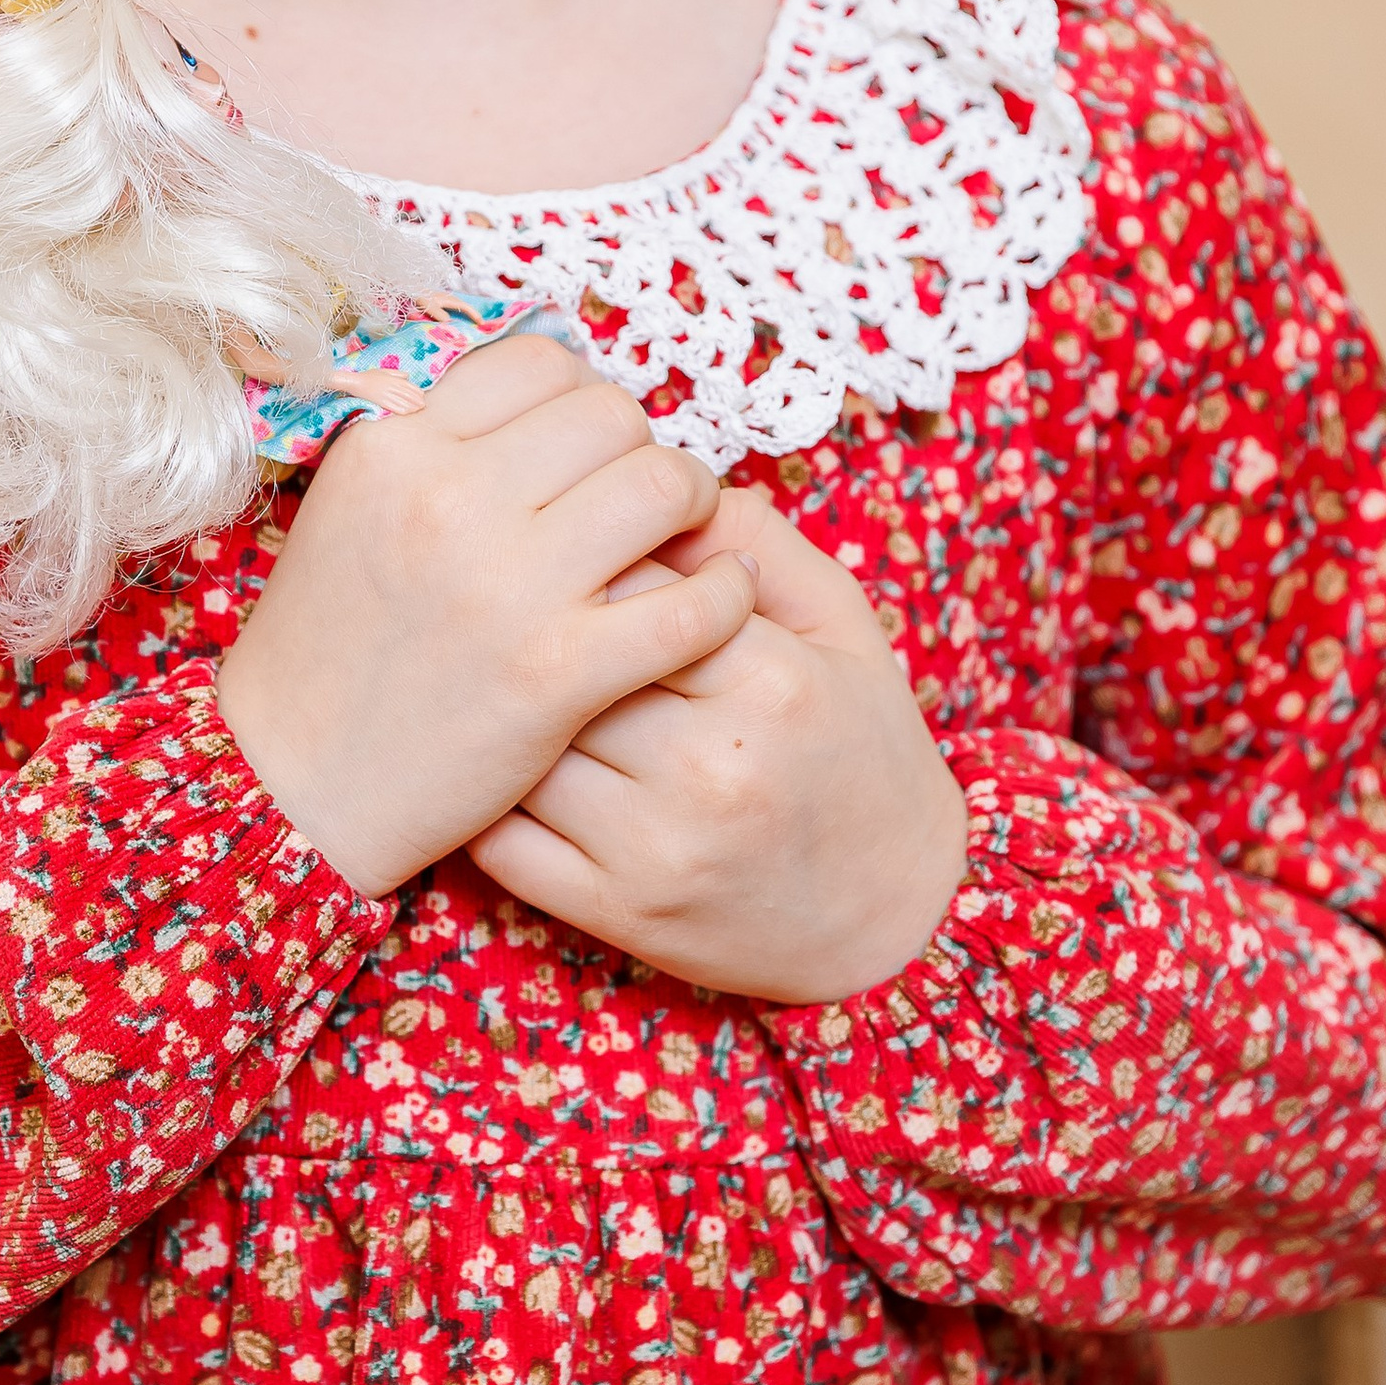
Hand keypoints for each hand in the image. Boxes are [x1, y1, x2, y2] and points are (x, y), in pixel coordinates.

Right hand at [217, 336, 758, 898]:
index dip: (583, 398)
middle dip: (640, 449)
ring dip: (693, 503)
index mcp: (397, 447)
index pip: (540, 365)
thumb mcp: (350, 506)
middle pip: (612, 415)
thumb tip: (543, 398)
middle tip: (642, 497)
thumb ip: (433, 443)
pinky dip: (727, 592)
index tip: (590, 445)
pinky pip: (692, 603)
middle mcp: (449, 498)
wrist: (295, 782)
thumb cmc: (329, 644)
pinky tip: (724, 595)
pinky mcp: (556, 671)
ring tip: (684, 535)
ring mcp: (507, 584)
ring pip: (663, 484)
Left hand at [467, 486, 968, 1004]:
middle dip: (543, 630)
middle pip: (571, 662)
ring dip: (508, 709)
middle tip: (529, 613)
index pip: (635, 586)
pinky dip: (490, 796)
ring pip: (528, 746)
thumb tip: (648, 471)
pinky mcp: (617, 913)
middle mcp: (713, 768)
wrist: (895, 913)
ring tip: (508, 679)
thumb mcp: (841, 624)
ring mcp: (658, 850)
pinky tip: (502, 760)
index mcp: (773, 682)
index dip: (592, 564)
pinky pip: (506, 843)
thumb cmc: (860, 746)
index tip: (583, 559)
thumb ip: (754, 538)